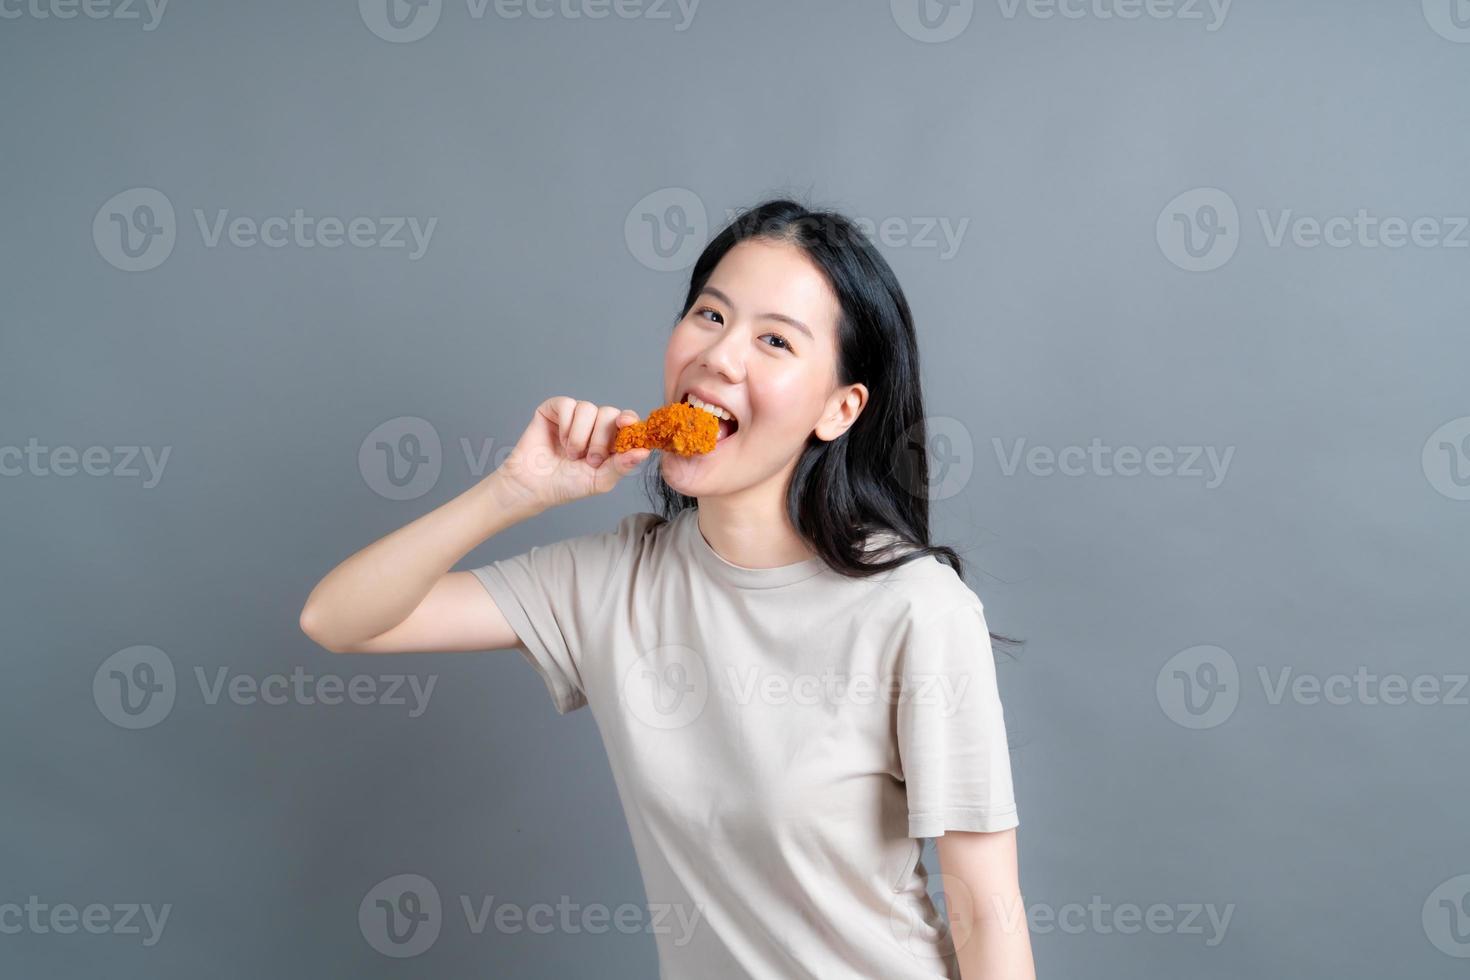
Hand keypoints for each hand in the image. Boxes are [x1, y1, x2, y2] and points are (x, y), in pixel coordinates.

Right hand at [494, 397, 650, 510]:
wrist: (534, 487)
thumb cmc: (567, 484)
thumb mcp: (600, 480)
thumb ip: (622, 465)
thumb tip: (645, 451)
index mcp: (610, 439)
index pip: (627, 421)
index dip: (629, 420)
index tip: (627, 424)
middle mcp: (595, 424)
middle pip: (609, 413)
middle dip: (601, 438)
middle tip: (590, 459)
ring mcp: (575, 416)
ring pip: (588, 408)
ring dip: (580, 436)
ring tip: (571, 454)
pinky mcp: (555, 409)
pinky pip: (568, 405)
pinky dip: (566, 425)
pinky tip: (560, 440)